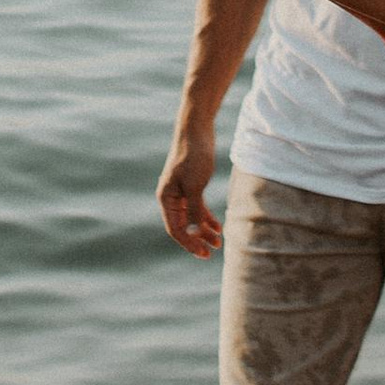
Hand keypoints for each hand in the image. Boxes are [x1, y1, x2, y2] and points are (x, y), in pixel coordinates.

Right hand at [157, 128, 222, 257]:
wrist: (197, 130)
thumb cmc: (193, 156)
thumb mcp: (195, 185)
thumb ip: (194, 209)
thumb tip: (193, 231)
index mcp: (166, 198)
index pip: (175, 229)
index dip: (189, 243)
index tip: (203, 254)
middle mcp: (171, 197)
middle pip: (183, 226)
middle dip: (197, 240)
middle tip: (212, 252)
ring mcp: (181, 192)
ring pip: (191, 218)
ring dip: (204, 231)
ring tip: (218, 242)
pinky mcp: (192, 186)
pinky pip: (197, 208)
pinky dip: (206, 217)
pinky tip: (218, 226)